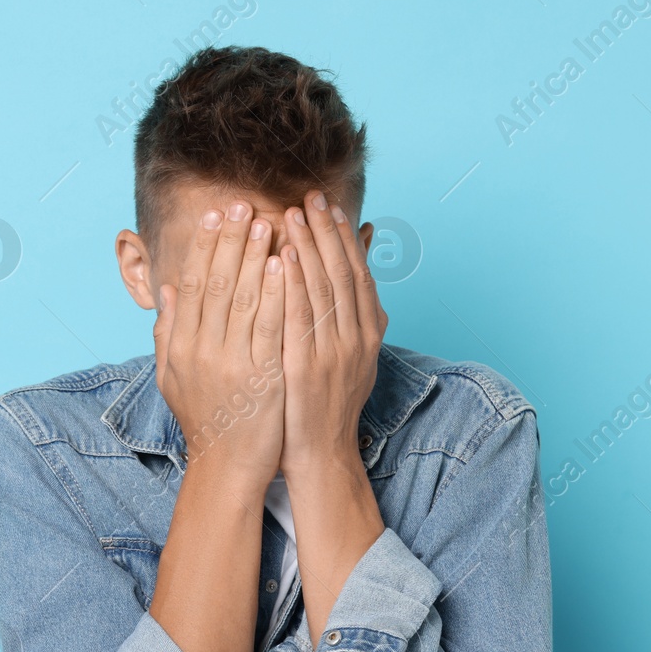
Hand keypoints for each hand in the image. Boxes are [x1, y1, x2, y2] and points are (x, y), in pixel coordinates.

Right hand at [153, 202, 286, 489]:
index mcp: (181, 346)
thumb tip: (168, 290)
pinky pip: (268, 325)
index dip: (204, 247)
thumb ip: (169, 333)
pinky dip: (275, 292)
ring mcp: (230, 363)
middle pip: (215, 283)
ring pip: (241, 298)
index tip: (215, 216)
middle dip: (229, 240)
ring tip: (267, 220)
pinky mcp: (260, 376)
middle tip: (241, 204)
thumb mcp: (175, 376)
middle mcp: (201, 350)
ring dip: (254, 255)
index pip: (192, 284)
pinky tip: (284, 264)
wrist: (228, 467)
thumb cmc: (207, 419)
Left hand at [278, 190, 387, 475]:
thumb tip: (369, 286)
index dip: (345, 239)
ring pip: (323, 288)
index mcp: (369, 334)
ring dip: (308, 247)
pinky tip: (281, 257)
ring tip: (293, 214)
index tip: (331, 208)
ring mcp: (334, 353)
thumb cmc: (329, 405)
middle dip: (327, 232)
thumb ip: (360, 319)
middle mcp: (356, 338)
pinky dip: (291, 284)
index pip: (358, 274)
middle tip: (311, 197)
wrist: (322, 454)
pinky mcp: (307, 367)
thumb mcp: (355, 358)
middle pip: (343, 273)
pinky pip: (299, 317)